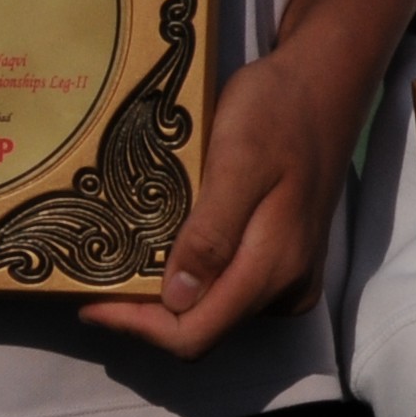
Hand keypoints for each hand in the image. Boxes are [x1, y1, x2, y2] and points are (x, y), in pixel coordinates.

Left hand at [80, 43, 346, 357]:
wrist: (325, 82)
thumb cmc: (276, 111)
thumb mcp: (238, 159)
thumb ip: (212, 233)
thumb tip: (176, 299)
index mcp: (274, 265)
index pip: (195, 333)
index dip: (139, 326)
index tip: (90, 301)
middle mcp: (288, 286)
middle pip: (204, 330)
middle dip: (147, 314)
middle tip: (97, 279)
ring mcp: (293, 277)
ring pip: (216, 313)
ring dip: (169, 298)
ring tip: (125, 262)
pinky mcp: (291, 261)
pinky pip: (232, 290)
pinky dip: (194, 280)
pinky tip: (168, 250)